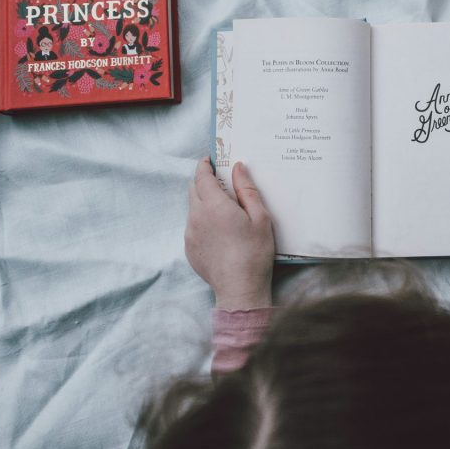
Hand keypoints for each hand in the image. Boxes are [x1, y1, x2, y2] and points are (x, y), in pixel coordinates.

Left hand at [185, 158, 274, 310]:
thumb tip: (238, 167)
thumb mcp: (260, 217)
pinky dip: (203, 221)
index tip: (209, 159)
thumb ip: (247, 189)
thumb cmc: (254, 253)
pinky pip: (193, 226)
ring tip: (224, 210)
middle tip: (220, 181)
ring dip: (203, 202)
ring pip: (193, 208)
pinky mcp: (189, 248)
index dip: (204, 165)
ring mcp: (190, 233)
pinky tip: (220, 232)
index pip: (202, 176)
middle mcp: (197, 216)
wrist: (239, 289)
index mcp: (214, 205)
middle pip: (193, 189)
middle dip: (203, 181)